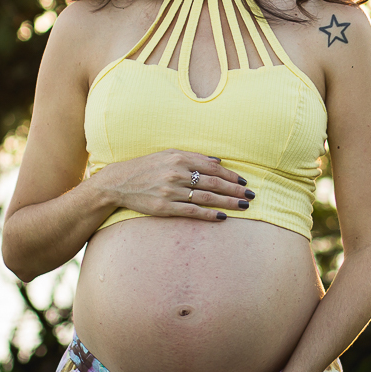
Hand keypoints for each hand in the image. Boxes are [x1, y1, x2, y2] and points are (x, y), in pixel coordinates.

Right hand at [95, 150, 255, 221]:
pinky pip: (193, 211)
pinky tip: (222, 217)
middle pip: (214, 182)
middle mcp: (177, 173)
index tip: (244, 181)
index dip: (231, 174)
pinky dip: (209, 214)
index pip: (213, 167)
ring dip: (229, 202)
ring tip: (244, 206)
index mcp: (180, 157)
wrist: (119, 183)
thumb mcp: (168, 154)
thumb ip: (193, 157)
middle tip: (251, 195)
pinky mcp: (165, 208)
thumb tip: (218, 161)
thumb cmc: (146, 167)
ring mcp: (171, 191)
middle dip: (236, 189)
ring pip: (207, 197)